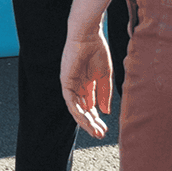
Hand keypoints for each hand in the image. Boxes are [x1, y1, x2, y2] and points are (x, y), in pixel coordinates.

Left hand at [60, 20, 113, 138]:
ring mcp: (70, 85)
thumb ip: (104, 94)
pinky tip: (87, 119)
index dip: (96, 119)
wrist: (88, 35)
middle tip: (100, 134)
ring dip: (85, 121)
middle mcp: (77, 87)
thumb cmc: (97, 51)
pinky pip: (70, 101)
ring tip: (95, 131)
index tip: (105, 129)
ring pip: (76, 109)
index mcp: (86, 84)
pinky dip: (77, 111)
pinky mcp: (65, 82)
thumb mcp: (104, 76)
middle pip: (83, 110)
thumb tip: (105, 112)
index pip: (89, 106)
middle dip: (91, 123)